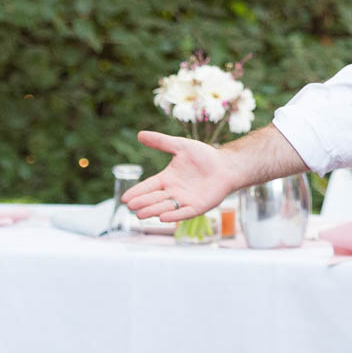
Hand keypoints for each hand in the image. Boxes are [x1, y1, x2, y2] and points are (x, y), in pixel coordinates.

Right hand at [123, 131, 238, 222]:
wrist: (226, 165)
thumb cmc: (204, 156)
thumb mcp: (180, 146)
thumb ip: (161, 142)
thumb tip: (140, 134)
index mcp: (167, 178)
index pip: (149, 186)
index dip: (137, 192)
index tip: (125, 198)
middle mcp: (173, 191)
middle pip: (155, 198)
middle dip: (143, 203)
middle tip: (131, 207)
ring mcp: (185, 200)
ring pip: (166, 207)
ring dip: (153, 210)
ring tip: (141, 214)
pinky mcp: (198, 206)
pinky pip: (184, 213)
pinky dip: (174, 216)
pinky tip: (163, 218)